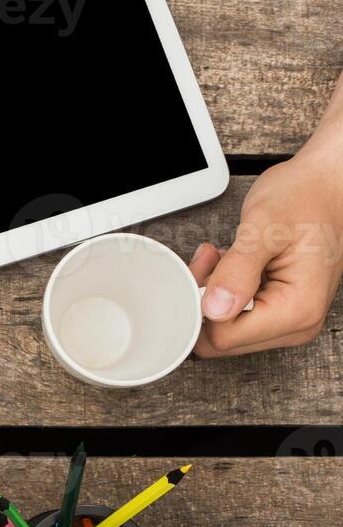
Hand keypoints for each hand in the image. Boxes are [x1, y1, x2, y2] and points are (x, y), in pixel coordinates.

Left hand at [189, 136, 342, 356]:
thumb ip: (239, 270)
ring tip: (223, 256)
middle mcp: (295, 324)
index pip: (224, 337)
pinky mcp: (276, 309)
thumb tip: (215, 309)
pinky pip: (232, 313)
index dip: (201, 307)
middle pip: (221, 339)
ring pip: (223, 327)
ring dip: (212, 292)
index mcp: (297, 310)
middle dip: (205, 300)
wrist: (324, 187)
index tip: (205, 271)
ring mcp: (286, 319)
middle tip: (212, 260)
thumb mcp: (264, 227)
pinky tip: (228, 263)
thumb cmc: (304, 199)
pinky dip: (221, 288)